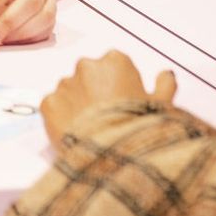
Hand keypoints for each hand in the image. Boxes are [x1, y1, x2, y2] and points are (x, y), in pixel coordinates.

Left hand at [38, 51, 176, 146]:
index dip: (120, 85)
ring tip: (91, 128)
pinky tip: (76, 133)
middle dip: (95, 92)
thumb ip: (165, 85)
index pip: (114, 66)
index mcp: (115, 61)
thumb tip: (166, 75)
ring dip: (77, 105)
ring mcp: (65, 84)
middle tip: (106, 117)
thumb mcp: (163, 107)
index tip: (123, 103)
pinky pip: (54, 107)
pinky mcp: (48, 104)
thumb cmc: (140, 128)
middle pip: (89, 76)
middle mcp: (86, 66)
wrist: (114, 154)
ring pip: (69, 91)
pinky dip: (61, 118)